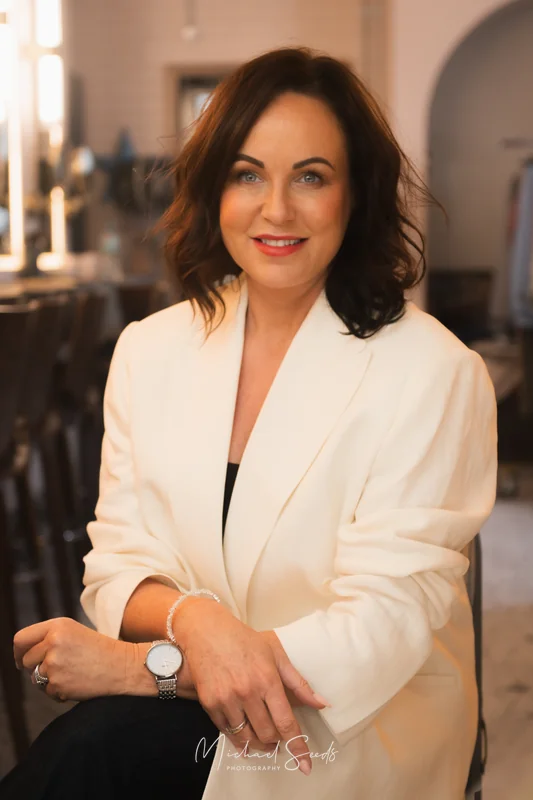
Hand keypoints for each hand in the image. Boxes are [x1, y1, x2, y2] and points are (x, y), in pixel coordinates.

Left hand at [13, 617, 135, 701]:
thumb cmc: (100, 650)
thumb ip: (49, 638)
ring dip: (50, 680)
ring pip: (36, 677)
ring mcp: (54, 662)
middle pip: (26, 660)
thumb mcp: (74, 633)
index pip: (21, 639)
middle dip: (38, 667)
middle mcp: (53, 641)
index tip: (20, 660)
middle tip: (60, 668)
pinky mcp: (58, 682)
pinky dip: (59, 691)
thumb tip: (23, 656)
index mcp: (57, 625)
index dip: (18, 652)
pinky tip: (78, 683)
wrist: (124, 666)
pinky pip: (48, 691)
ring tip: (73, 674)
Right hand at [173, 599, 330, 775]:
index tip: (305, 764)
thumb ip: (299, 683)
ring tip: (264, 741)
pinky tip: (243, 736)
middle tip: (279, 740)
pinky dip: (237, 738)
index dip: (298, 746)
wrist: (207, 631)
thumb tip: (322, 703)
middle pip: (267, 734)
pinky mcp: (209, 703)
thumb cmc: (245, 640)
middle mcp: (247, 693)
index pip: (286, 722)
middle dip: (277, 742)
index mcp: (267, 680)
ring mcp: (227, 699)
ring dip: (258, 744)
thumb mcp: (276, 654)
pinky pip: (226, 732)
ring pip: (246, 737)